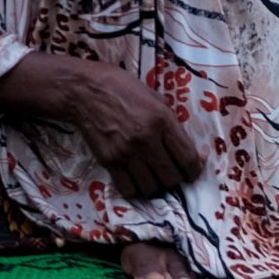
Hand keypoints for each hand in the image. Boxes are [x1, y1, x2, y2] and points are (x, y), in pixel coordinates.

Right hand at [67, 59, 202, 201]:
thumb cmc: (122, 88)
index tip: (191, 173)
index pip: (188, 158)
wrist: (85, 90)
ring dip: (154, 185)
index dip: (194, 172)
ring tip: (151, 176)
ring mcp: (127, 152)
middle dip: (174, 178)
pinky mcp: (110, 161)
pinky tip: (134, 179)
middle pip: (171, 178)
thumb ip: (171, 123)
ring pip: (151, 188)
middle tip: (168, 172)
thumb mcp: (154, 97)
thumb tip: (189, 150)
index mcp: (162, 119)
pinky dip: (135, 189)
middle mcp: (147, 139)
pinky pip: (129, 190)